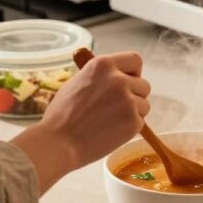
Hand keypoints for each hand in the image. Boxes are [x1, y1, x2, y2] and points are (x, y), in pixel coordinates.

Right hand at [12, 52, 149, 194]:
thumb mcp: (77, 82)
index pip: (134, 60)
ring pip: (144, 104)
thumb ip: (99, 77)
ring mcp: (128, 100)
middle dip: (134, 96)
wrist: (58, 142)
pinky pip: (140, 122)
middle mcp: (118, 79)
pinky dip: (130, 128)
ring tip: (111, 121)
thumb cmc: (61, 115)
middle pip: (143, 84)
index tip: (128, 81)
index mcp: (103, 65)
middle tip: (117, 108)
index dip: (133, 72)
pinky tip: (111, 131)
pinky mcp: (133, 121)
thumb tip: (114, 76)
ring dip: (133, 112)